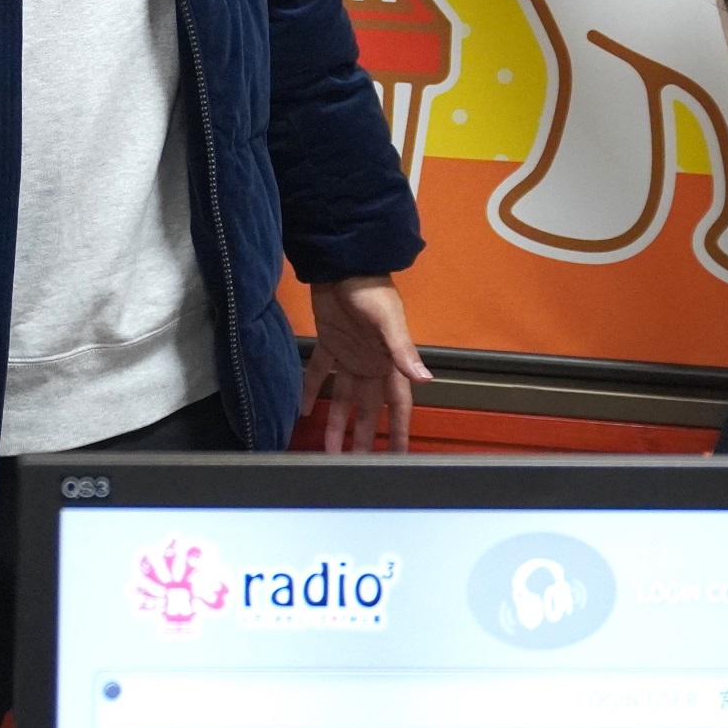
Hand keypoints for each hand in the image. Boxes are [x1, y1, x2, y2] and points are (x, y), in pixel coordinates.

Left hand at [300, 274, 432, 451]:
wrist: (343, 261)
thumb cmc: (370, 289)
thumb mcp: (388, 320)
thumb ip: (403, 351)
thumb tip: (426, 381)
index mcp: (389, 361)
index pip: (397, 404)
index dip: (397, 431)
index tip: (397, 458)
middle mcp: (370, 363)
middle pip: (368, 408)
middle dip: (364, 437)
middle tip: (357, 466)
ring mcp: (349, 355)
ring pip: (343, 397)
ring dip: (336, 423)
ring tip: (328, 451)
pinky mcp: (328, 343)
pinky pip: (319, 372)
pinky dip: (310, 389)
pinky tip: (302, 411)